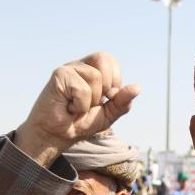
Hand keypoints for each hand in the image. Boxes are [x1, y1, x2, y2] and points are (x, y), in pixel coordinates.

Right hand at [14, 52, 140, 165]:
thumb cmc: (79, 123)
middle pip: (104, 58)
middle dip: (106, 86)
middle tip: (93, 102)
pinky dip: (80, 104)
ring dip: (91, 100)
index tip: (105, 98)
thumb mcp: (108, 114)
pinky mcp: (59, 75)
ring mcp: (68, 69)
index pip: (110, 61)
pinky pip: (82, 88)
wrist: (57, 135)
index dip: (115, 80)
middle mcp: (79, 66)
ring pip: (95, 77)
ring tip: (77, 107)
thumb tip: (137, 88)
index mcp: (92, 71)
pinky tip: (68, 107)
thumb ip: (122, 102)